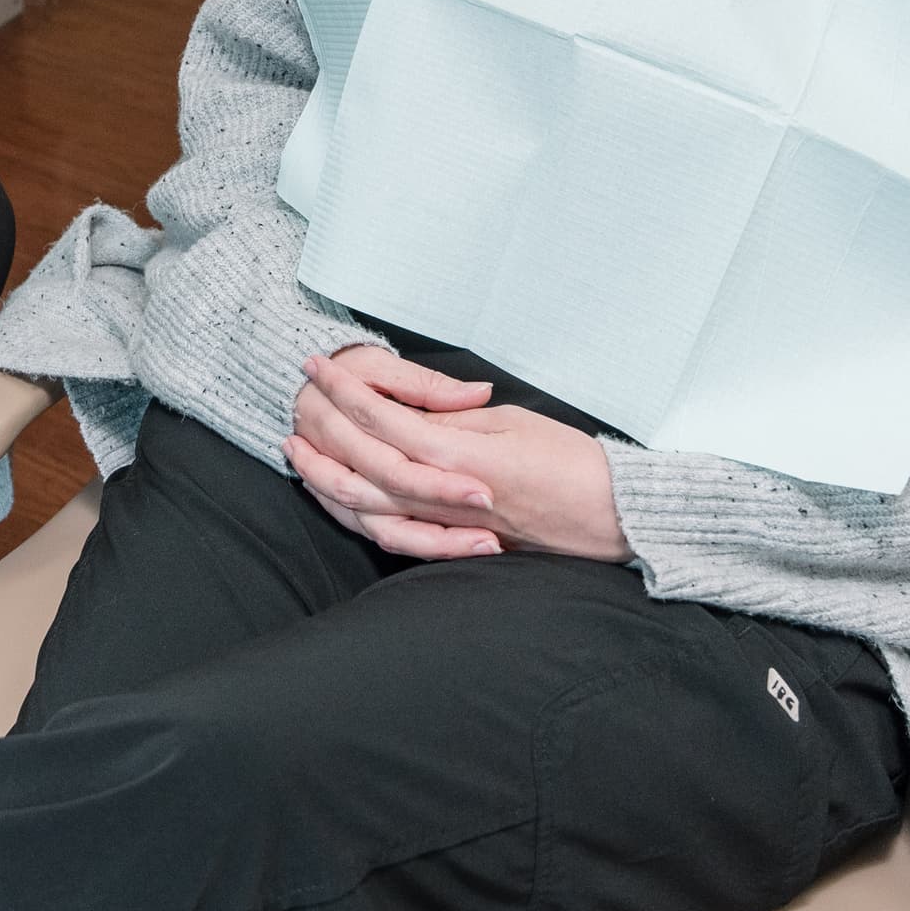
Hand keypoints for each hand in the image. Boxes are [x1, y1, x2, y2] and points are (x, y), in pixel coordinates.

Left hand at [284, 348, 629, 563]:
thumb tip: (408, 412)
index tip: (316, 364)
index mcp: (457, 454)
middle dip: (324, 431)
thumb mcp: (512, 425)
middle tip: (297, 401)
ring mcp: (446, 527)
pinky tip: (340, 500)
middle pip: (363, 465)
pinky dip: (358, 518)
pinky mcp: (454, 546)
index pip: (382, 419)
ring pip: (367, 507)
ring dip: (327, 479)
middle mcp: (443, 495)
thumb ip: (453, 419)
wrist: (613, 516)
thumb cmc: (571, 462)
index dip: (343, 391)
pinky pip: (393, 538)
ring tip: (299, 453)